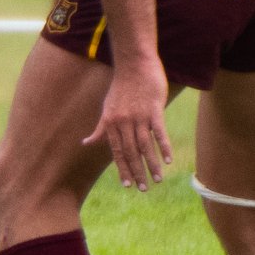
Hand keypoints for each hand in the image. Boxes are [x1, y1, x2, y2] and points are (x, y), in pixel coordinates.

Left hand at [82, 57, 171, 189]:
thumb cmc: (120, 87)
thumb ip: (100, 128)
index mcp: (111, 123)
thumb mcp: (106, 108)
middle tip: (144, 189)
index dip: (122, 169)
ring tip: (157, 179)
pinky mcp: (154, 110)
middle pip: (131, 152)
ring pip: (145, 146)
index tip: (127, 185)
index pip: (116, 152)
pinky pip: (159, 133)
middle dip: (137, 172)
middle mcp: (123, 122)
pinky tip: (168, 160)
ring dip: (152, 164)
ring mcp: (139, 117)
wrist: (134, 65)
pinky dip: (164, 147)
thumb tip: (86, 143)